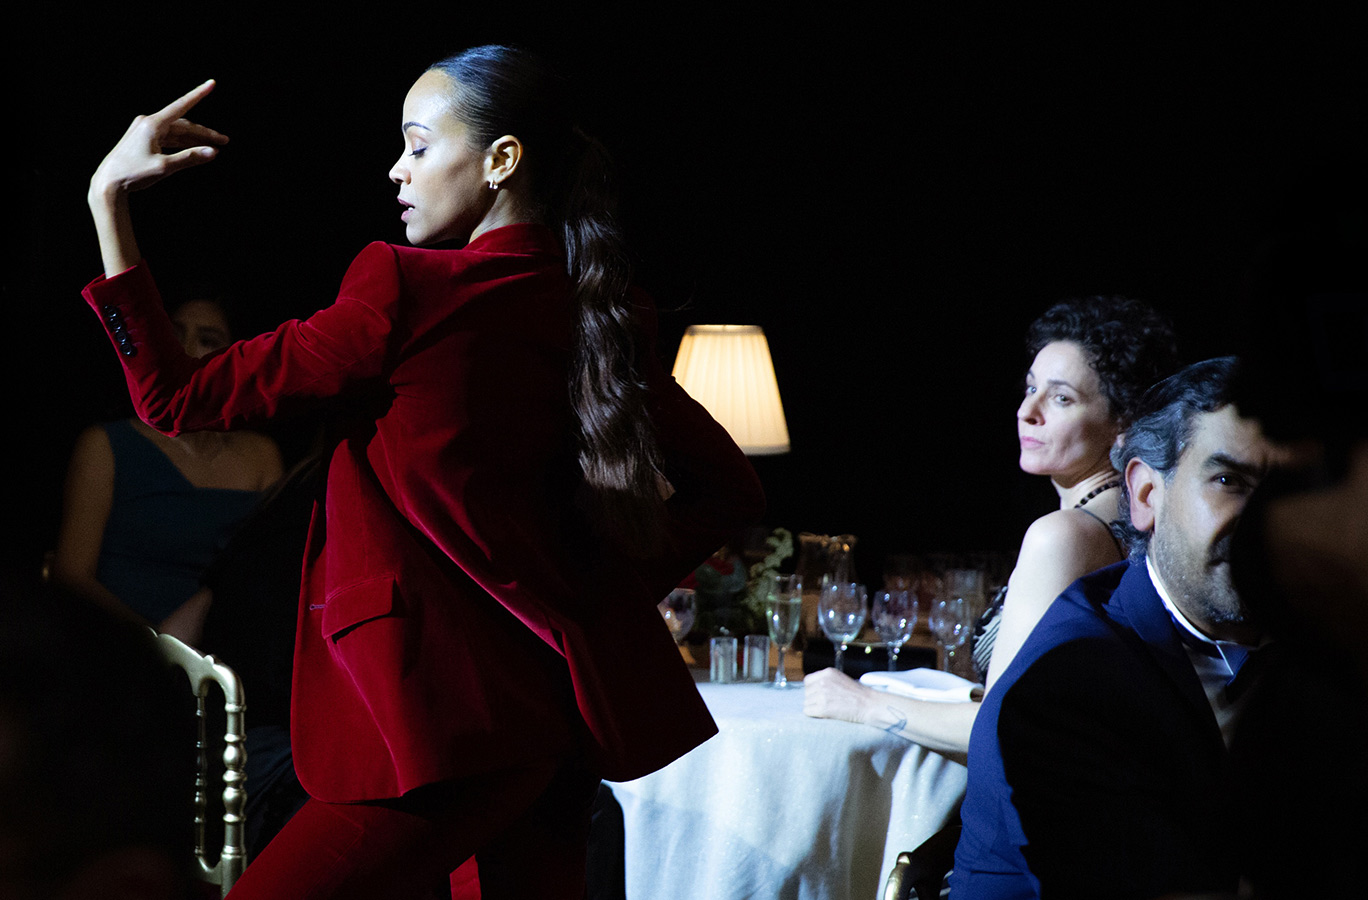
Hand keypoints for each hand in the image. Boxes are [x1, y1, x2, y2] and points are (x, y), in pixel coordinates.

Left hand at [90, 80, 227, 199]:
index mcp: (152, 124)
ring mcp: (145, 130)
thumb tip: (213, 152)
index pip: (182, 105)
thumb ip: (190, 158)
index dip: (198, 94)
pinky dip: (183, 143)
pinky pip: (169, 137)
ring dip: (195, 139)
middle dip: (204, 133)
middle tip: (224, 141)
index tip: (211, 83)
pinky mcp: (144, 138)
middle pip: (183, 124)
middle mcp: (148, 122)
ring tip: (214, 147)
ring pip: (177, 132)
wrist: (109, 182)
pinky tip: (194, 148)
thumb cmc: (134, 173)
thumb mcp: (164, 167)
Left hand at [802, 666, 873, 724]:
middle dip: (813, 699)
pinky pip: (807, 711)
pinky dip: (813, 714)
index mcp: (827, 673)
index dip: (812, 689)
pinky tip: (824, 714)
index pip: (807, 681)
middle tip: (826, 704)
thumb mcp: (840, 679)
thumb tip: (810, 689)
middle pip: (806, 693)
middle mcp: (823, 682)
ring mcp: (822, 694)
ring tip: (828, 709)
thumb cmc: (857, 694)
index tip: (819, 695)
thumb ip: (826, 680)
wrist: (869, 705)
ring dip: (814, 707)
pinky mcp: (823, 708)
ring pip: (806, 703)